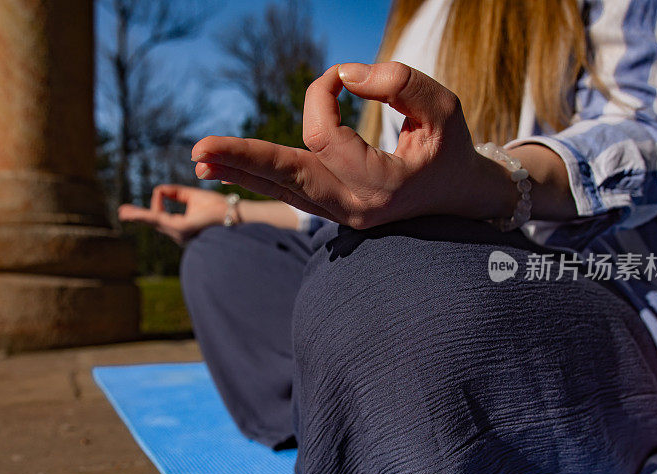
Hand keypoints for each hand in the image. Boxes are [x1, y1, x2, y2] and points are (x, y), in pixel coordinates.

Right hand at [117, 185, 227, 243]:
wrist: (233, 213)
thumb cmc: (217, 207)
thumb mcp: (192, 196)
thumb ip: (176, 193)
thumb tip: (159, 190)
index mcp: (181, 226)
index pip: (161, 217)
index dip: (157, 201)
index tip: (161, 191)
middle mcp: (178, 233)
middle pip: (153, 222)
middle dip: (137, 216)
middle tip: (121, 212)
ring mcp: (178, 233)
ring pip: (153, 220)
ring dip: (138, 216)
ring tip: (123, 212)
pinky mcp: (181, 228)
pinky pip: (159, 218)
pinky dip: (145, 214)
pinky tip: (135, 213)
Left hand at [191, 62, 515, 228]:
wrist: (458, 197)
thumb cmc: (450, 148)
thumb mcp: (444, 107)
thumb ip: (399, 83)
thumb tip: (344, 77)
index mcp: (381, 186)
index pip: (325, 135)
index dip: (321, 94)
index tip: (341, 74)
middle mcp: (355, 208)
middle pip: (288, 179)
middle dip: (243, 160)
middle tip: (198, 151)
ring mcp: (341, 216)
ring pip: (282, 191)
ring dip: (241, 172)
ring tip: (199, 162)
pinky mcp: (332, 211)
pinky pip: (289, 193)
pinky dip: (260, 178)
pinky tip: (227, 170)